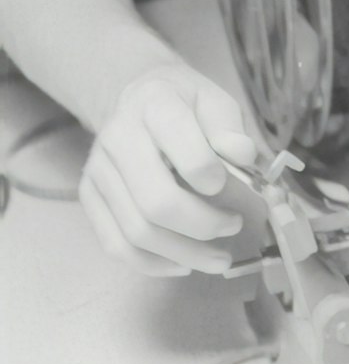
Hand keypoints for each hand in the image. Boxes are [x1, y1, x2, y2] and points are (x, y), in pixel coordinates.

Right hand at [79, 63, 257, 276]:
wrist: (138, 99)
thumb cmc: (185, 104)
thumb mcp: (215, 102)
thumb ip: (230, 129)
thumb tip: (242, 155)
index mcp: (154, 104)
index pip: (176, 141)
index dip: (207, 171)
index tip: (225, 184)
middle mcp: (118, 137)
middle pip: (156, 201)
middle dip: (202, 225)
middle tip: (233, 226)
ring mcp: (99, 170)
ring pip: (137, 231)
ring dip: (185, 254)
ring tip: (218, 258)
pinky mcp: (90, 197)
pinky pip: (116, 245)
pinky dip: (153, 264)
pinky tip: (184, 264)